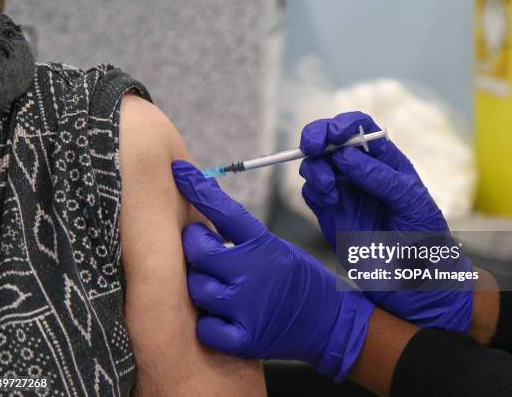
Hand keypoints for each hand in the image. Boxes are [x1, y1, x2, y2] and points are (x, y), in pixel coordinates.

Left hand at [172, 160, 374, 381]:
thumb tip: (201, 225)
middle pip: (198, 250)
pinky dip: (210, 324)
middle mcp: (255, 272)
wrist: (332, 322)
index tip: (179, 171)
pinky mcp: (247, 339)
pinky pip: (206, 328)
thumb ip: (242, 240)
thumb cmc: (300, 282)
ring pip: (197, 288)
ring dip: (202, 286)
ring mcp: (249, 307)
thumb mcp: (277, 249)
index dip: (198, 188)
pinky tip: (223, 318)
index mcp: (264, 244)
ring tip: (220, 288)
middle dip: (195, 247)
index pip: (224, 210)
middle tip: (204, 250)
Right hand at [299, 111, 472, 331]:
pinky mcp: (330, 217)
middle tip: (313, 147)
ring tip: (329, 188)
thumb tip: (345, 156)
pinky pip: (311, 193)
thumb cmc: (426, 244)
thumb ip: (382, 178)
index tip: (335, 134)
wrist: (416, 289)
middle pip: (331, 141)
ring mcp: (344, 195)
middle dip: (317, 137)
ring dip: (315, 167)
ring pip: (316, 165)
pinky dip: (314, 190)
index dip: (344, 123)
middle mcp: (362, 174)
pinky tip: (329, 203)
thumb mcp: (413, 204)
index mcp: (386, 163)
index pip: (361, 129)